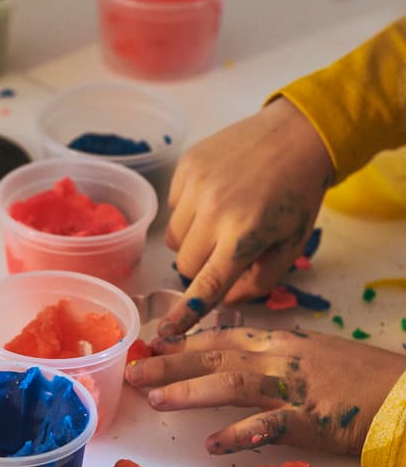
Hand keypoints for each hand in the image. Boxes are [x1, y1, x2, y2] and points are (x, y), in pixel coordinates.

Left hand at [126, 326, 404, 454]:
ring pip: (231, 382)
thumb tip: (237, 356)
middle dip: (169, 363)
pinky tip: (212, 444)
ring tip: (156, 400)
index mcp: (281, 342)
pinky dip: (238, 434)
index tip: (151, 342)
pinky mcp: (310, 420)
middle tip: (133, 370)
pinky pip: (267, 426)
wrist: (404, 395)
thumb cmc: (362, 377)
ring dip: (190, 391)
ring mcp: (294, 388)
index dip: (183, 339)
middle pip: (215, 355)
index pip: (222, 335)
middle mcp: (281, 358)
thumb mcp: (313, 354)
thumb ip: (274, 354)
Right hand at [159, 97, 333, 335]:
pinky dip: (189, 210)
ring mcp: (196, 186)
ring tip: (220, 219)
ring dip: (192, 239)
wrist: (297, 134)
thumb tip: (225, 300)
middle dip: (201, 266)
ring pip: (173, 238)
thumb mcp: (291, 245)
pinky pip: (173, 207)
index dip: (185, 313)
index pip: (206, 285)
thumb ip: (259, 281)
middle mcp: (214, 211)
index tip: (167, 332)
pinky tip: (215, 195)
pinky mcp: (187, 166)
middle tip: (225, 250)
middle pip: (184, 264)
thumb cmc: (298, 194)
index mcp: (245, 235)